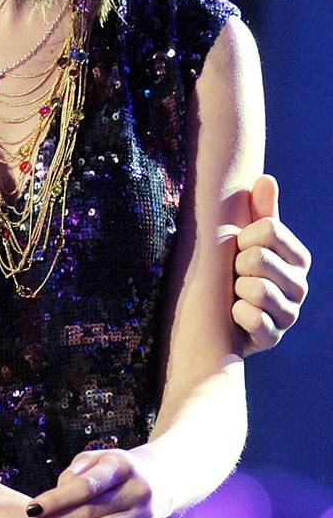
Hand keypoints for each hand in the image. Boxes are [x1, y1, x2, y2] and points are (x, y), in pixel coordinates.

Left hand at [17, 450, 169, 517]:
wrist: (157, 481)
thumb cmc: (113, 469)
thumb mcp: (95, 459)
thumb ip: (74, 473)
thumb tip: (54, 497)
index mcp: (121, 466)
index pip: (84, 486)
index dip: (56, 500)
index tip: (31, 509)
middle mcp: (136, 491)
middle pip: (90, 512)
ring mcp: (143, 516)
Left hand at [234, 175, 310, 353]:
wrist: (217, 313)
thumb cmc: (235, 267)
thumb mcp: (245, 237)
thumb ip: (258, 210)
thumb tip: (266, 179)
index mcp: (298, 257)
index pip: (268, 229)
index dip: (243, 236)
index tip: (239, 247)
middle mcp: (300, 285)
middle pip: (258, 258)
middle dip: (236, 264)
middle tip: (235, 274)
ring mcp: (290, 314)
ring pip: (256, 289)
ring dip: (235, 290)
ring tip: (235, 294)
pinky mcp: (274, 339)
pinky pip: (252, 319)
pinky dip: (237, 315)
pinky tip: (235, 315)